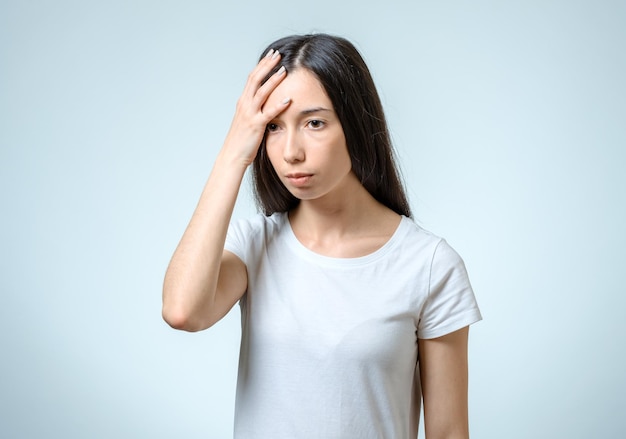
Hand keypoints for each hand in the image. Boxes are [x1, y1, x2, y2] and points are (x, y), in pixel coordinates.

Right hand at [223, 49, 290, 165]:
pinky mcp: (256, 125)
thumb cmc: (241, 141)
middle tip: (278, 54)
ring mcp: (249, 114)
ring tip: (284, 70)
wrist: (232, 156)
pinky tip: (288, 100)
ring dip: (273, 80)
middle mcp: (244, 105)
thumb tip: (265, 103)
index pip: (252, 78)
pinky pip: (268, 113)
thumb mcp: (247, 120)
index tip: (271, 55)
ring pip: (262, 92)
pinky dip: (278, 106)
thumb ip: (255, 110)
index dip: (262, 65)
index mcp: (243, 102)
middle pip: (255, 79)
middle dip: (267, 65)